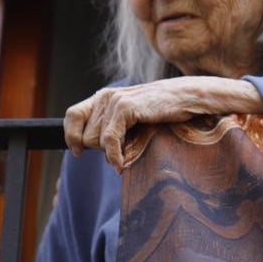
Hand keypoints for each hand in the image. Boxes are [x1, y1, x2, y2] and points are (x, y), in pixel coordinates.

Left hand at [64, 76, 262, 170]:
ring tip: (129, 153)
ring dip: (110, 153)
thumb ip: (114, 126)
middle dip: (99, 149)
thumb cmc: (167, 111)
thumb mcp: (136, 117)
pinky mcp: (126, 108)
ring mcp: (114, 101)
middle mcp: (105, 96)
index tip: (79, 152)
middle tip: (122, 150)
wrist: (190, 97)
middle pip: (85, 135)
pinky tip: (122, 165)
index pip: (72, 116)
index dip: (72, 136)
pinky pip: (108, 141)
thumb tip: (93, 147)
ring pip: (94, 140)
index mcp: (104, 97)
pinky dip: (113, 156)